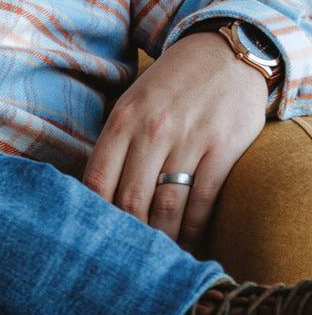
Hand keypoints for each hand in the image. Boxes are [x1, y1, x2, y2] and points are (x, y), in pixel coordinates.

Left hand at [81, 31, 268, 251]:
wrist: (224, 53)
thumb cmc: (170, 85)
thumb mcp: (132, 102)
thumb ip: (114, 143)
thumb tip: (92, 192)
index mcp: (122, 120)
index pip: (97, 179)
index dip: (92, 216)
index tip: (91, 239)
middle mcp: (152, 130)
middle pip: (130, 200)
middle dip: (125, 235)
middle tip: (123, 260)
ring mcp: (189, 139)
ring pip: (166, 206)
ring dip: (160, 239)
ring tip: (156, 260)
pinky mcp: (224, 148)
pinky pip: (203, 200)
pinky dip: (194, 229)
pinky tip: (188, 243)